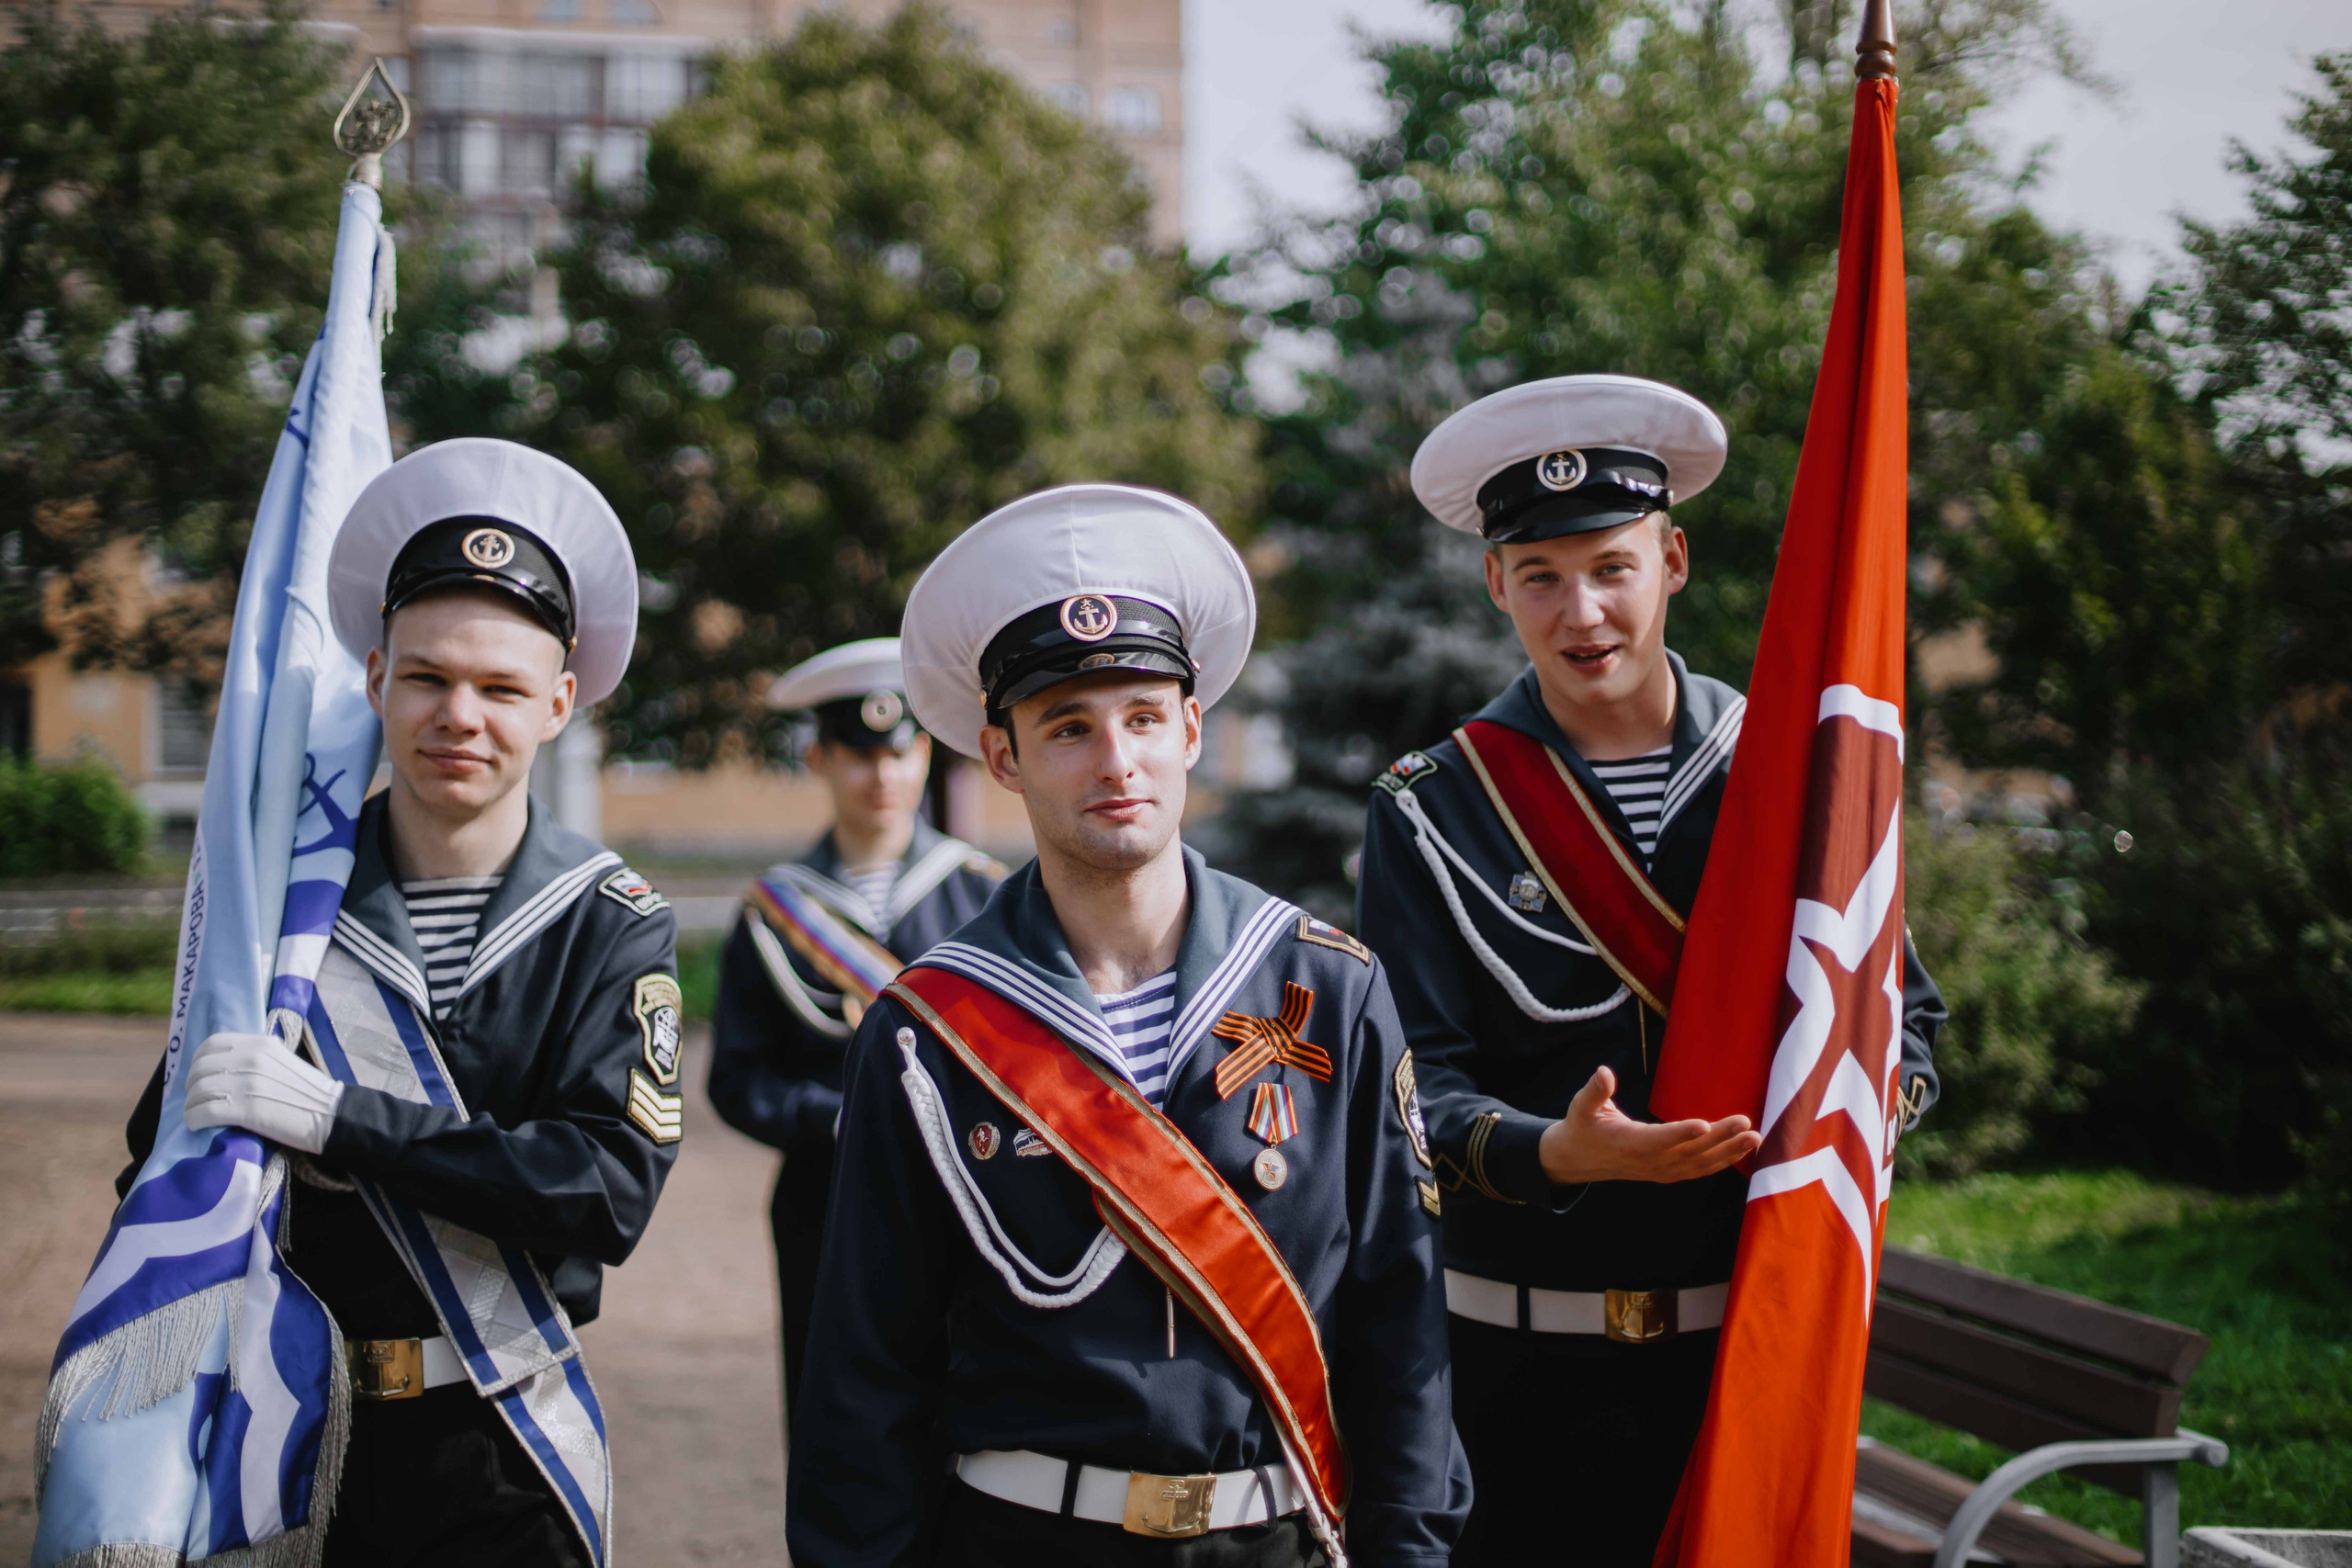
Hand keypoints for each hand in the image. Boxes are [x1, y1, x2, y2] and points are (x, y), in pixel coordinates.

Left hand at [183, 1031, 344, 1155]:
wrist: (331, 1114)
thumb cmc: (309, 1091)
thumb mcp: (282, 1061)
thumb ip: (257, 1059)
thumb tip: (227, 1066)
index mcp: (260, 1044)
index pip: (212, 1043)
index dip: (198, 1059)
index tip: (199, 1073)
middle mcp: (250, 1059)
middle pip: (200, 1068)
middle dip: (191, 1085)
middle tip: (196, 1098)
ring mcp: (246, 1085)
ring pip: (199, 1091)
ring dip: (191, 1104)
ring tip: (195, 1113)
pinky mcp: (245, 1110)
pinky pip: (204, 1112)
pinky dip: (194, 1119)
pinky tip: (197, 1124)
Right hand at [1536, 1066, 1759, 1185]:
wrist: (1579, 1160)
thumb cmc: (1582, 1127)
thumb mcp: (1581, 1106)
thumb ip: (1595, 1091)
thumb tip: (1603, 1072)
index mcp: (1629, 1144)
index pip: (1660, 1139)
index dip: (1681, 1133)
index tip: (1705, 1124)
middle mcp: (1649, 1161)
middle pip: (1690, 1151)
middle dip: (1720, 1139)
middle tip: (1746, 1124)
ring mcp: (1661, 1170)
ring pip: (1700, 1164)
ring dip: (1729, 1152)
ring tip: (1755, 1138)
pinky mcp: (1668, 1172)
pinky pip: (1700, 1169)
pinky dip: (1723, 1162)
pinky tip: (1742, 1150)